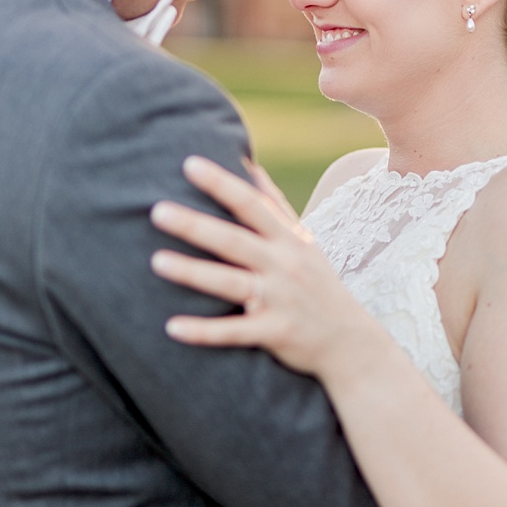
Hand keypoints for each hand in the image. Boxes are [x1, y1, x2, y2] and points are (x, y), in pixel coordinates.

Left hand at [147, 155, 374, 380]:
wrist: (351, 343)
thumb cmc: (316, 284)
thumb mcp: (302, 241)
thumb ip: (274, 205)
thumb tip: (248, 166)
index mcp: (288, 239)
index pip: (250, 204)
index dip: (221, 183)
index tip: (189, 164)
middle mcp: (284, 265)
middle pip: (234, 241)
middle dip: (196, 226)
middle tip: (157, 210)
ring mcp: (280, 300)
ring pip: (231, 284)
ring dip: (193, 273)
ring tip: (156, 261)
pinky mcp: (275, 333)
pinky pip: (234, 333)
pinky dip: (204, 331)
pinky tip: (172, 328)